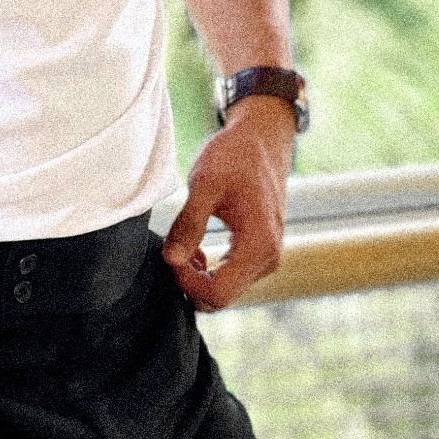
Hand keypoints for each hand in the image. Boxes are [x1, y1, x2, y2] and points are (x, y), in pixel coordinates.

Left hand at [160, 96, 293, 310]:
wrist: (261, 140)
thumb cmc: (234, 156)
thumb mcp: (205, 183)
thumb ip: (188, 223)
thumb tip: (170, 260)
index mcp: (258, 246)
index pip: (218, 293)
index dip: (186, 283)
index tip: (169, 255)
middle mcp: (268, 260)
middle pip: (221, 299)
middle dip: (190, 281)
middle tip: (172, 249)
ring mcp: (267, 259)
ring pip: (226, 291)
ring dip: (199, 277)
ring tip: (184, 244)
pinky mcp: (261, 254)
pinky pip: (232, 279)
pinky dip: (209, 271)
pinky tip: (196, 248)